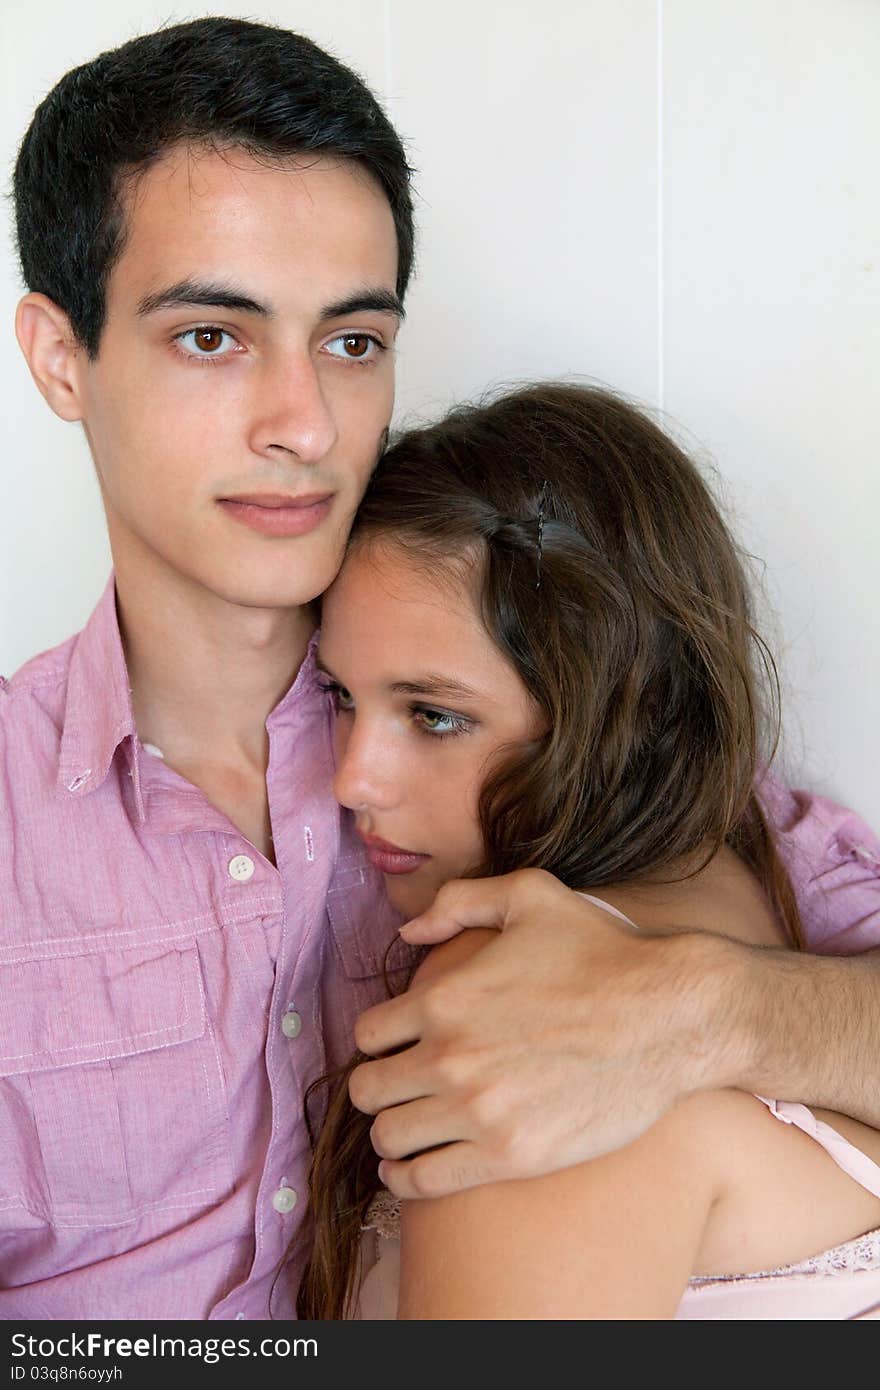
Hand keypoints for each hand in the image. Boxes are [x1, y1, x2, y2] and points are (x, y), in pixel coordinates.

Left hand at [349, 868, 735, 1197]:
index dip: (377, 1042)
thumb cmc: (603, 953)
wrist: (670, 1016)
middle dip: (377, 1088)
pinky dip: (406, 1179)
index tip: (396, 1048)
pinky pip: (423, 1181)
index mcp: (445, 997)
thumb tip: (408, 932)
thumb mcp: (530, 896)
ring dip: (390, 1134)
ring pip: (387, 1138)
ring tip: (408, 1130)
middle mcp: (450, 1056)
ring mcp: (478, 1111)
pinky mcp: (510, 1156)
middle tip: (399, 1090)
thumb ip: (458, 902)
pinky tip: (414, 1170)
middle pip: (366, 1091)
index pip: (366, 1035)